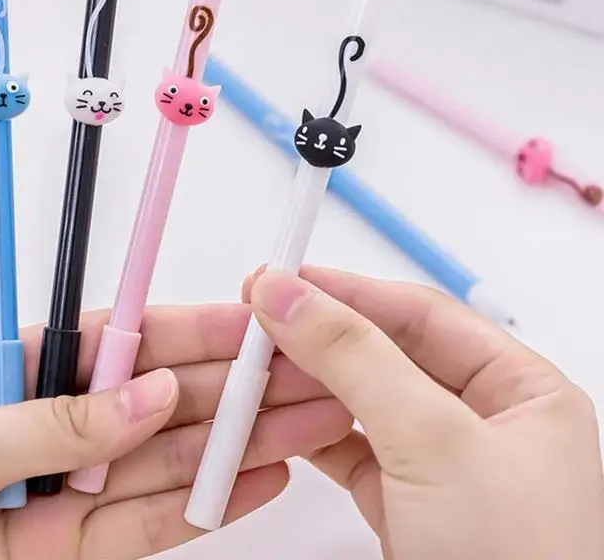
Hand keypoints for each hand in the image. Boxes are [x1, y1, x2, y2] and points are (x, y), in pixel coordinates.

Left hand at [0, 304, 351, 559]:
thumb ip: (56, 425)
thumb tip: (150, 395)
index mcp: (21, 367)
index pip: (124, 339)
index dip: (191, 327)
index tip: (253, 317)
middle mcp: (55, 421)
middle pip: (161, 399)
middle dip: (235, 386)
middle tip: (308, 374)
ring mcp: (69, 487)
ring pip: (169, 459)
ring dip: (239, 442)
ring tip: (308, 422)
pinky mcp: (71, 549)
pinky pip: (148, 523)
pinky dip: (205, 503)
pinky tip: (258, 479)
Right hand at [244, 267, 603, 559]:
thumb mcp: (433, 441)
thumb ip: (355, 357)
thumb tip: (290, 294)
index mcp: (524, 392)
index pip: (424, 315)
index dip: (351, 290)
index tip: (288, 277)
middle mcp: (490, 424)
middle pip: (391, 353)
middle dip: (325, 334)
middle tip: (263, 312)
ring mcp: (448, 468)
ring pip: (368, 402)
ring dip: (313, 381)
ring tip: (261, 358)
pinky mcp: (413, 509)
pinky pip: (356, 452)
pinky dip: (315, 434)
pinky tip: (282, 417)